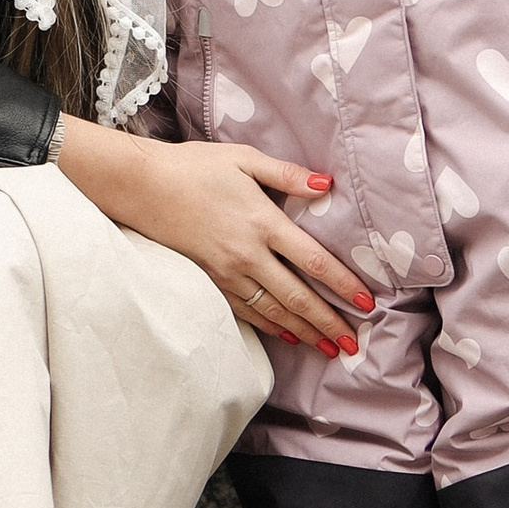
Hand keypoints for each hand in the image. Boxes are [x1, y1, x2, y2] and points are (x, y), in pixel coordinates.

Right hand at [56, 118, 373, 356]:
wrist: (141, 186)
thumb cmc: (194, 166)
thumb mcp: (244, 159)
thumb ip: (288, 174)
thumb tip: (328, 183)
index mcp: (263, 222)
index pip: (314, 261)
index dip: (343, 285)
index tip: (367, 304)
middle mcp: (248, 254)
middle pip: (297, 297)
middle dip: (328, 324)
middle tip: (354, 345)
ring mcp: (227, 272)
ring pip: (273, 311)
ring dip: (304, 332)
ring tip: (329, 348)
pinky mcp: (210, 280)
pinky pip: (246, 311)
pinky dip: (270, 326)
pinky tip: (287, 335)